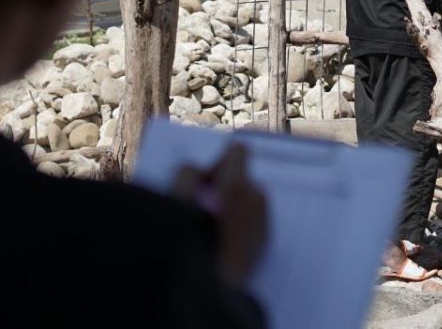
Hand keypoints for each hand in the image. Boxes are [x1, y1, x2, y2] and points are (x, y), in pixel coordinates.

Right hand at [174, 145, 267, 285]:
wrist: (212, 289)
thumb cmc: (191, 243)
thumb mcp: (177, 201)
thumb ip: (187, 175)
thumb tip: (196, 169)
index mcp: (238, 187)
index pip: (238, 152)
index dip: (217, 162)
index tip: (202, 180)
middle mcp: (257, 201)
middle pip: (242, 180)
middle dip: (223, 188)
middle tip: (201, 207)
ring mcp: (263, 222)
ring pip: (246, 202)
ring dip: (231, 208)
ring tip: (210, 229)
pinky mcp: (264, 243)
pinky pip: (252, 223)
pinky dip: (239, 226)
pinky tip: (221, 243)